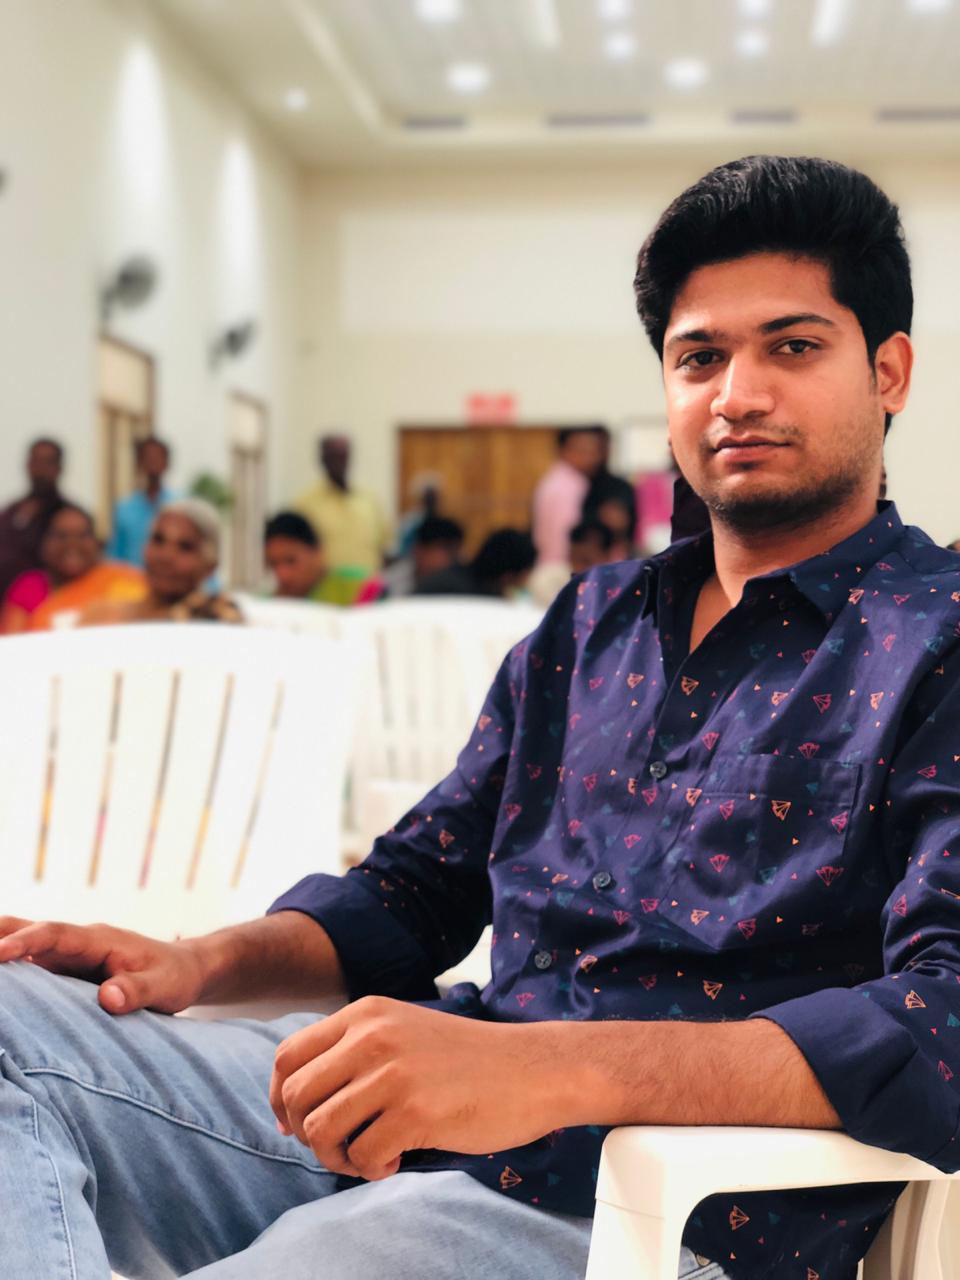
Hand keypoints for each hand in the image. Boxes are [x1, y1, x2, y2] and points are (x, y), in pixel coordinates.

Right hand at [0, 916, 207, 1014]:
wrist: (182, 970)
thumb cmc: (174, 977)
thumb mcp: (164, 986)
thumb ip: (138, 991)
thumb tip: (108, 998)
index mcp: (99, 939)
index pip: (54, 934)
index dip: (25, 942)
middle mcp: (78, 942)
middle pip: (29, 929)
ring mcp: (68, 955)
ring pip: (24, 945)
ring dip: (0, 947)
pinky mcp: (64, 971)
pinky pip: (30, 966)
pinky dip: (8, 969)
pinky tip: (0, 981)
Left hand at [269, 996, 573, 1181]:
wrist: (533, 1068)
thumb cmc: (466, 1059)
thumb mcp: (402, 1030)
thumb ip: (354, 1048)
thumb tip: (296, 1100)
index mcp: (365, 1013)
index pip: (287, 1056)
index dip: (280, 1098)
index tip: (294, 1123)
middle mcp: (372, 1037)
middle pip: (296, 1096)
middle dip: (306, 1134)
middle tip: (339, 1146)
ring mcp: (393, 1073)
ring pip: (320, 1130)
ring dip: (336, 1157)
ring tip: (367, 1157)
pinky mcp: (415, 1111)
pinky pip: (362, 1156)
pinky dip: (373, 1169)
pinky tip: (399, 1159)